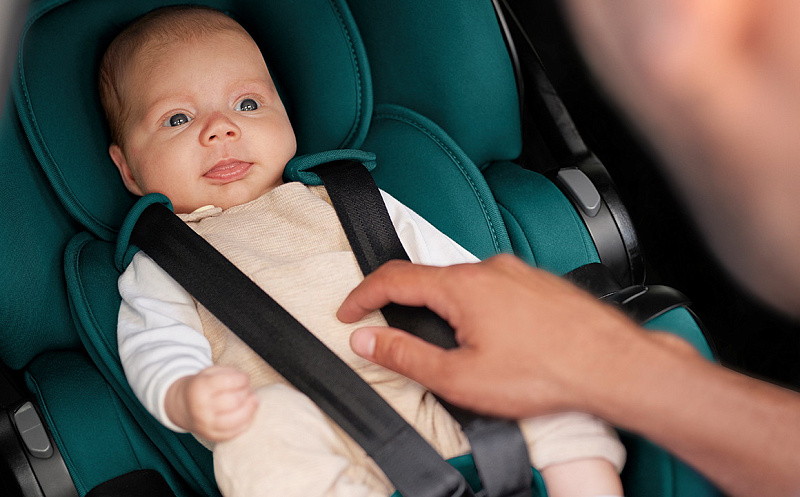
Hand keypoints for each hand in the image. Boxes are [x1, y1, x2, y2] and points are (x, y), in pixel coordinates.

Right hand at [165, 366, 258, 441]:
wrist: (183, 406)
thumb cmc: (202, 386)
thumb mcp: (210, 372)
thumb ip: (230, 373)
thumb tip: (247, 382)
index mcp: (200, 388)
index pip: (229, 382)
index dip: (243, 379)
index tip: (245, 379)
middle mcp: (201, 408)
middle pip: (234, 401)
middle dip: (246, 393)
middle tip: (247, 390)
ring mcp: (205, 425)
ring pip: (236, 420)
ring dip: (250, 409)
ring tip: (252, 401)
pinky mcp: (211, 437)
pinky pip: (234, 433)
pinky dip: (245, 423)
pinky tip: (247, 414)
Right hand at [338, 255, 660, 417]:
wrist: (612, 365)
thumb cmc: (546, 372)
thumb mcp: (460, 377)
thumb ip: (406, 356)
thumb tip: (368, 340)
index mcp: (462, 287)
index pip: (394, 278)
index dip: (362, 295)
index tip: (349, 312)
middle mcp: (489, 269)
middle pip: (429, 280)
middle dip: (405, 306)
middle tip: (394, 334)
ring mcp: (517, 273)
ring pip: (464, 286)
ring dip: (446, 311)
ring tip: (454, 348)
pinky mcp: (538, 283)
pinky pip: (494, 290)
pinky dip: (478, 309)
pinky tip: (494, 340)